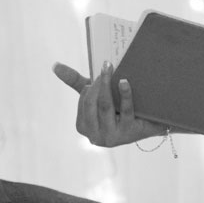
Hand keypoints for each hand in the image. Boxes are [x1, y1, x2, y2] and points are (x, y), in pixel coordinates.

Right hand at [52, 62, 168, 147]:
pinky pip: (125, 111)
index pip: (83, 102)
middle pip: (91, 104)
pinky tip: (124, 82)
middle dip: (97, 84)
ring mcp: (111, 136)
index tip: (99, 71)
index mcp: (83, 126)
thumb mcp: (96, 96)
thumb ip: (75, 83)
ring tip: (110, 69)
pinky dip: (124, 94)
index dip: (90, 86)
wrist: (148, 123)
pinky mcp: (128, 133)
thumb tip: (55, 66)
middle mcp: (95, 136)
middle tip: (106, 66)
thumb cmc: (118, 107)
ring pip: (105, 107)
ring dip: (107, 85)